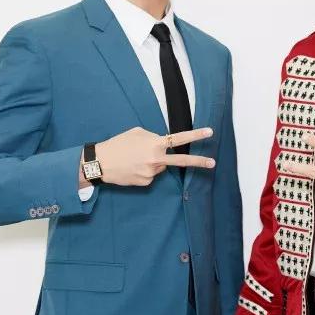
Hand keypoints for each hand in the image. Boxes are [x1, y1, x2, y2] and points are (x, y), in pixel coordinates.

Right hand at [86, 127, 214, 186]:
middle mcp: (156, 159)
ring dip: (153, 162)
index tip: (210, 132)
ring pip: (160, 166)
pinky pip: (151, 175)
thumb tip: (162, 144)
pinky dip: (145, 170)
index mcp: (155, 144)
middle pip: (182, 161)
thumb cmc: (118, 144)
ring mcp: (151, 173)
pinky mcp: (146, 182)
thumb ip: (153, 137)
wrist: (100, 163)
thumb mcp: (136, 133)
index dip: (196, 135)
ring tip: (135, 159)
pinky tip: (133, 167)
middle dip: (199, 162)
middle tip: (213, 163)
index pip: (180, 139)